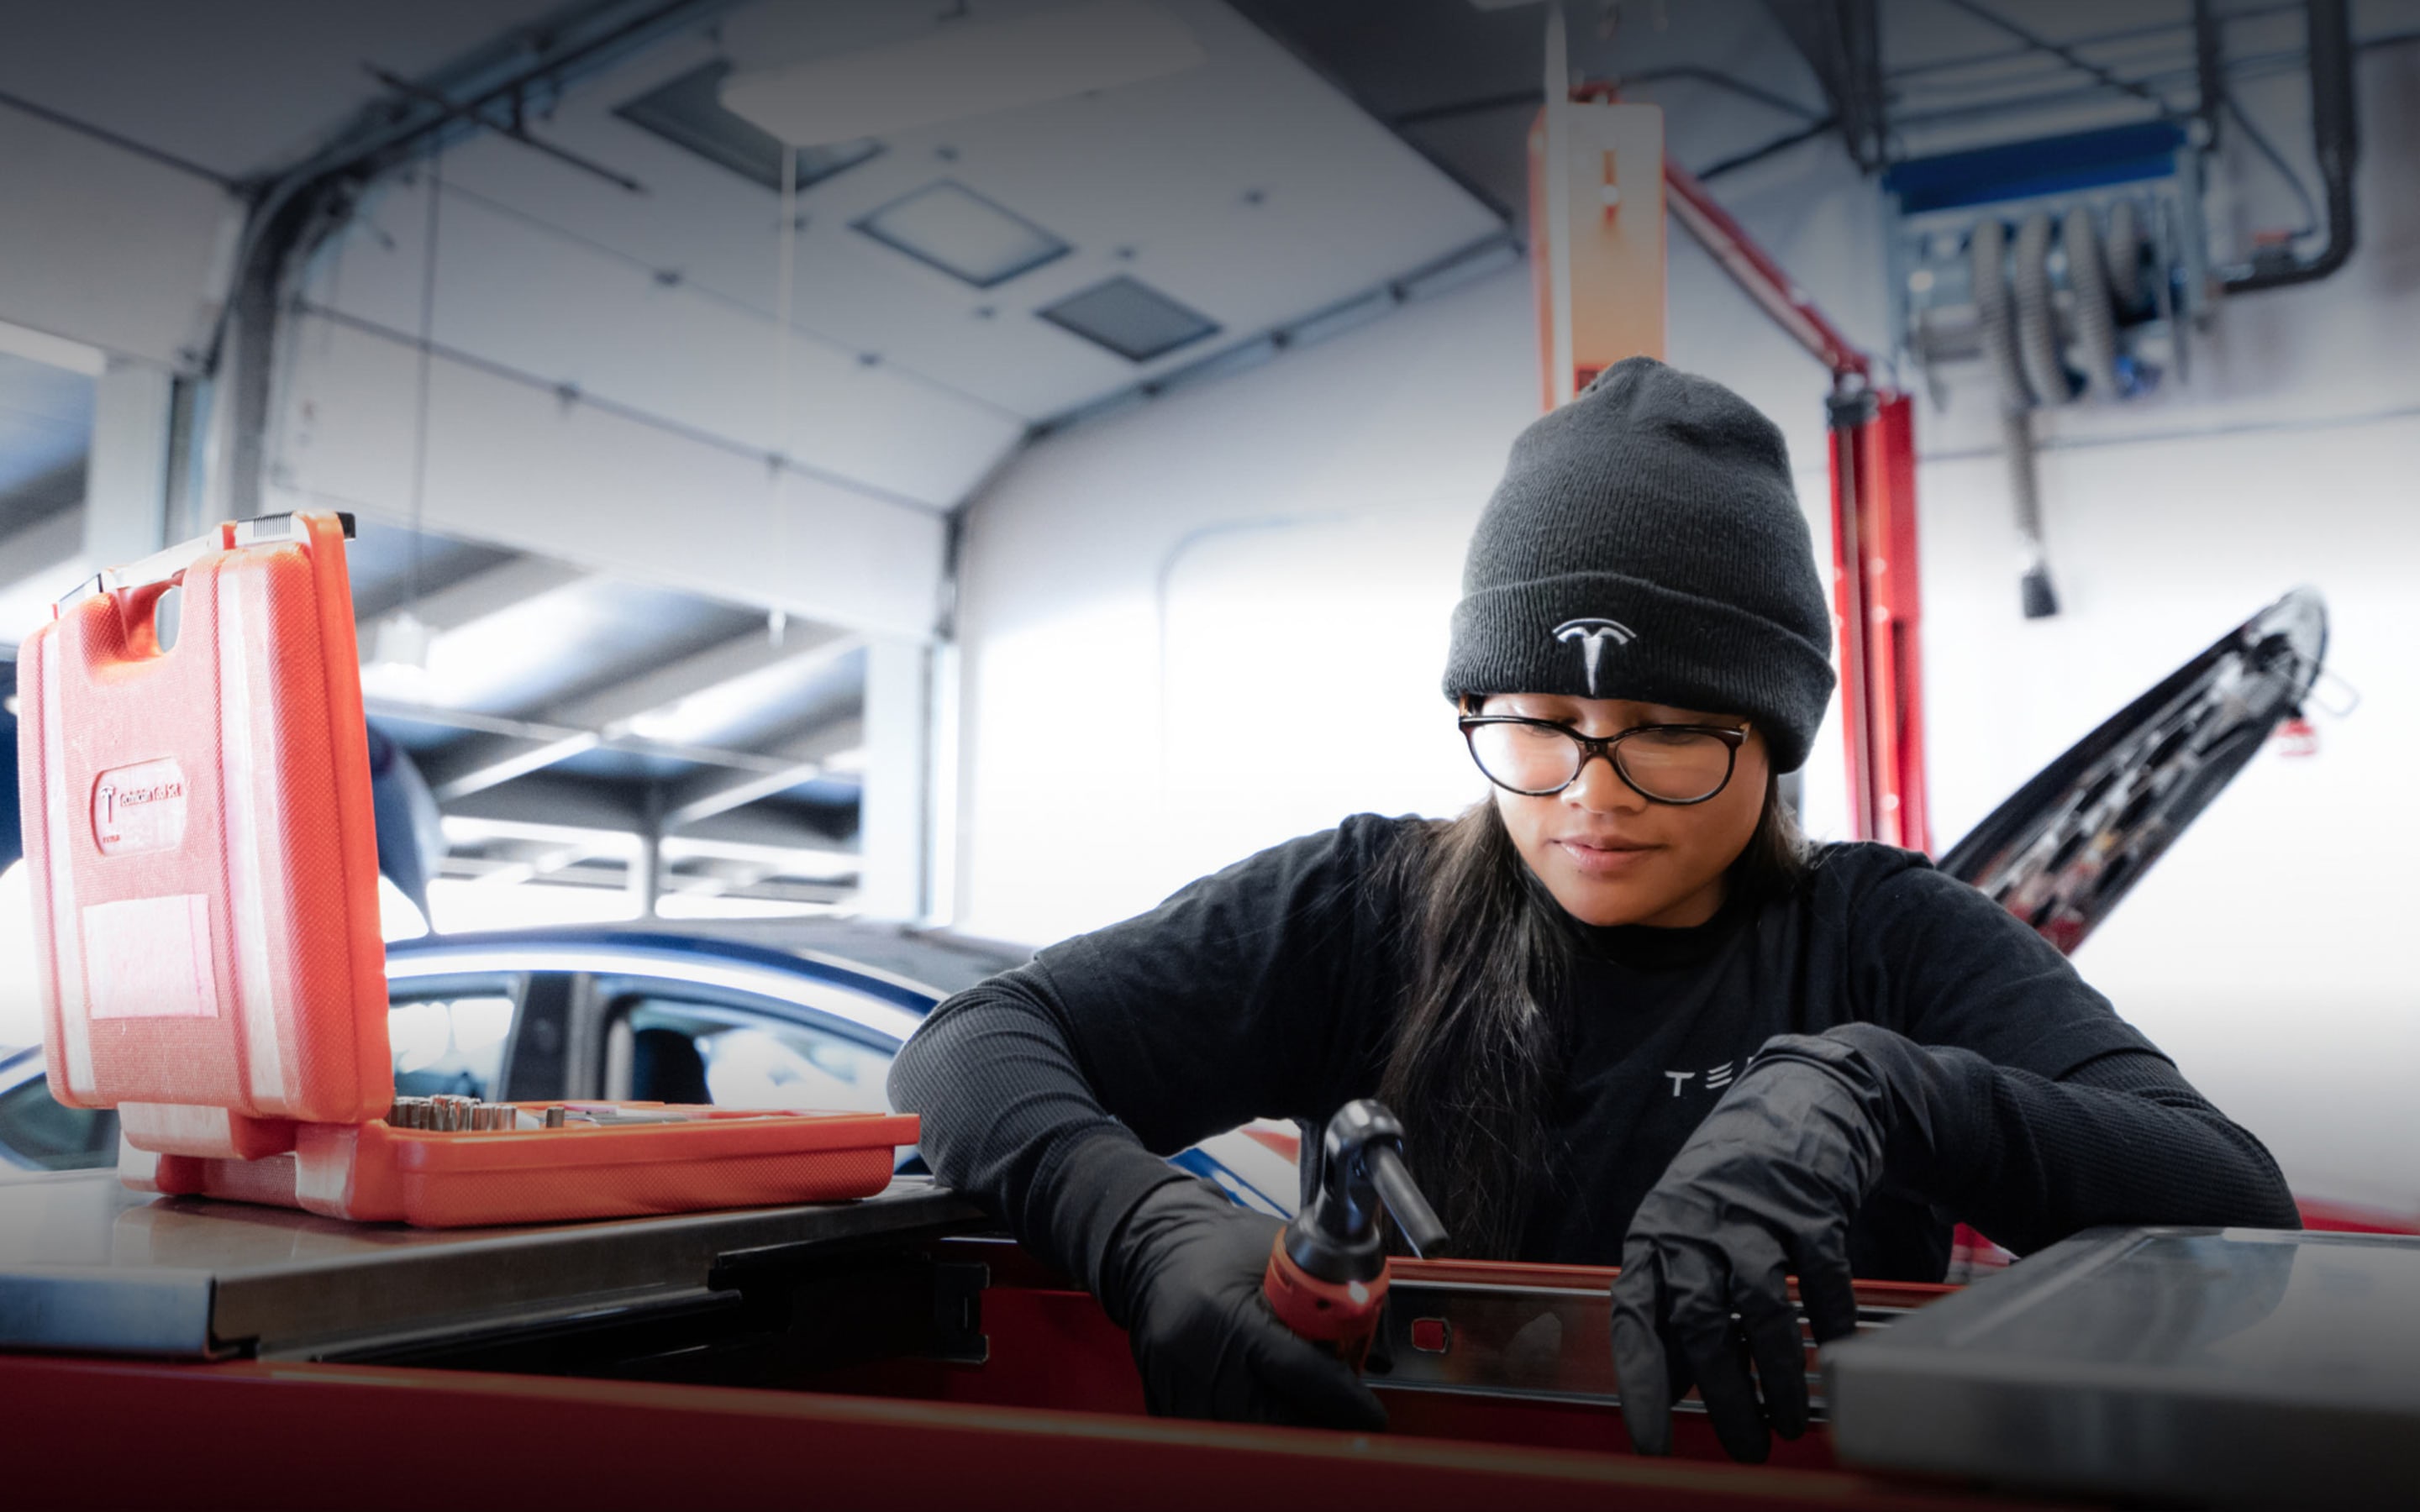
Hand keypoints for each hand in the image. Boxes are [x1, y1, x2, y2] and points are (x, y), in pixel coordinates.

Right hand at [1101, 1178, 1387, 1429]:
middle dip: (1317, 1425)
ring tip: (1309, 1407)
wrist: (1153, 1248)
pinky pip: (1220, 1433)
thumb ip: (1320, 1290)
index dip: (1342, 1399)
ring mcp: (1178, 1385)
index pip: (1296, 1372)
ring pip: (1248, 1436)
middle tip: (1346, 1420)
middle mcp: (1196, 1355)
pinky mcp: (1167, 1403)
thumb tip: (1369, 1325)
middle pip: (1273, 1422)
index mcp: (1225, 1312)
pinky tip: (1267, 1404)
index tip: (1369, 1413)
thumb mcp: (1277, 1254)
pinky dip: (1252, 1426)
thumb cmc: (1215, 1246)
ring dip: (1286, 1428)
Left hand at [1609, 1031, 1892, 1462]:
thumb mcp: (1687, 1239)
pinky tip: (1835, 1359)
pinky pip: (1820, 1276)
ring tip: (1788, 1424)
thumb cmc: (1731, 1190)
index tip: (1650, 1442)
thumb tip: (1670, 1389)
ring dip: (1777, 1374)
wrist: (1797, 1105)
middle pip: (1699, 1317)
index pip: (1634, 1315)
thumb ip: (1677, 1308)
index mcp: (1654, 1236)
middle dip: (1722, 1393)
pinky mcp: (1808, 1206)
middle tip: (1742, 1446)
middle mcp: (1695, 1222)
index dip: (1640, 1381)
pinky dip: (1829, 1323)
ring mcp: (1752, 1211)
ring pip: (1760, 1304)